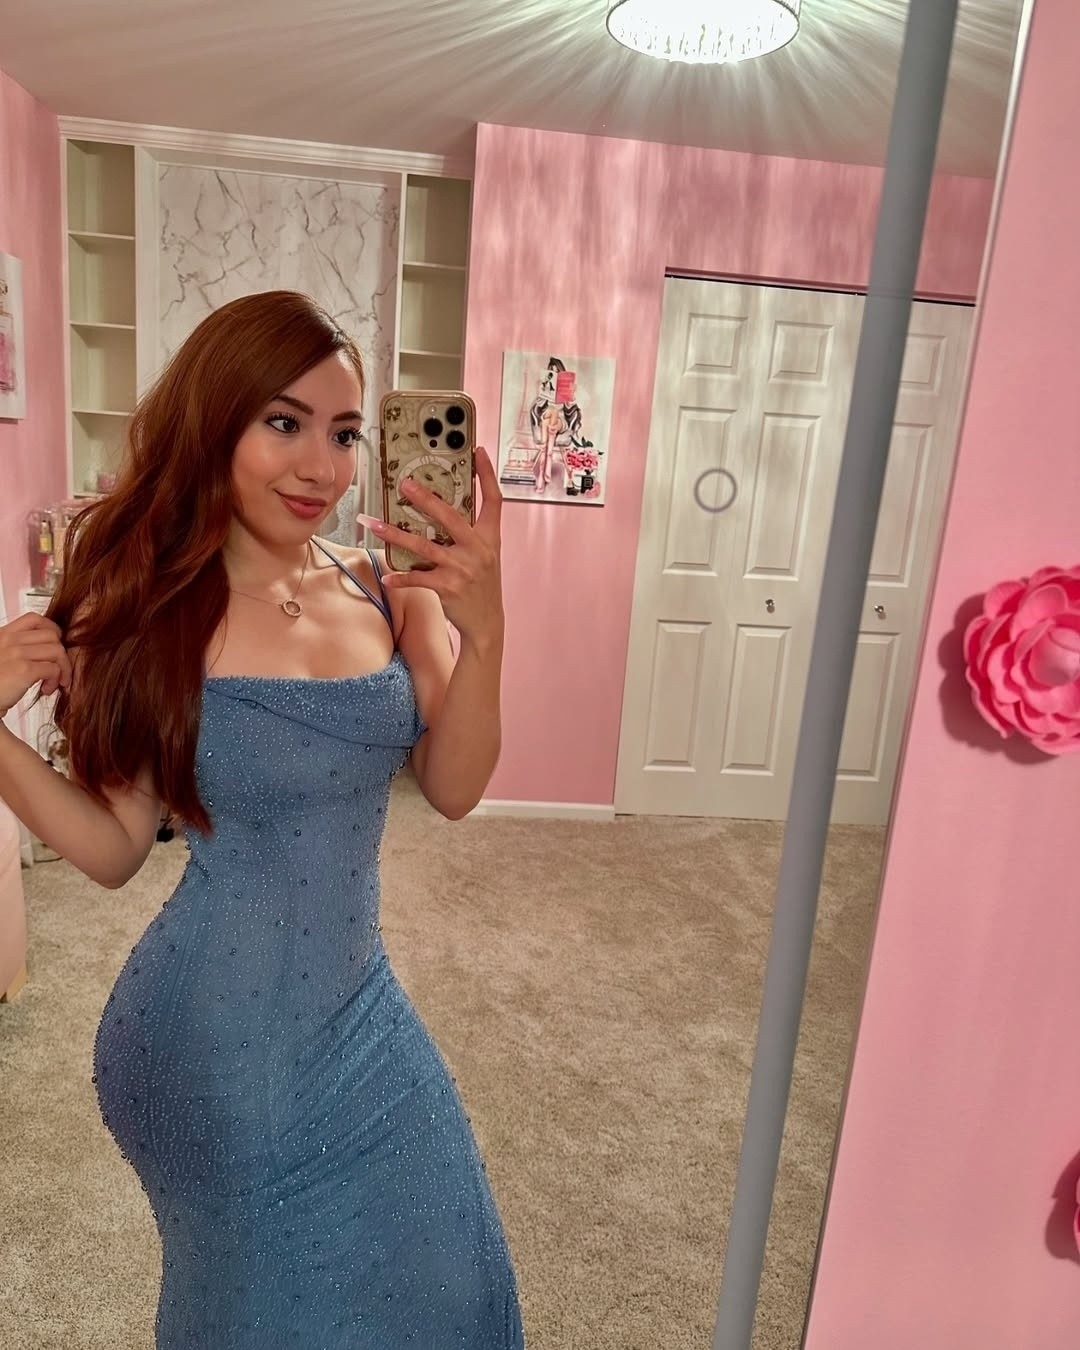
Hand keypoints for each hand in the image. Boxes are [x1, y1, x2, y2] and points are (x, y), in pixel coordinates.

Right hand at [0, 613, 72, 716]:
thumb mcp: (1, 656)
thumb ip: (18, 647)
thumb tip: (50, 646)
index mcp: (3, 634)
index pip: (35, 619)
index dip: (52, 630)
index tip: (55, 646)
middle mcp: (9, 640)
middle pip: (52, 636)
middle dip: (61, 654)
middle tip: (58, 670)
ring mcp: (16, 653)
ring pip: (57, 651)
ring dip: (62, 669)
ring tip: (52, 683)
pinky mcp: (24, 670)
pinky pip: (54, 669)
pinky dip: (56, 680)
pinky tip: (46, 689)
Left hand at [361, 446, 503, 646]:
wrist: (487, 621)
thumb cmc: (481, 584)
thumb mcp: (485, 555)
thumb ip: (469, 533)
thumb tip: (440, 510)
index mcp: (490, 537)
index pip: (494, 499)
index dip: (487, 474)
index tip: (478, 451)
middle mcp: (478, 550)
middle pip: (451, 517)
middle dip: (426, 499)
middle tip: (404, 484)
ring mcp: (463, 569)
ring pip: (424, 546)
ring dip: (395, 534)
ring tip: (373, 523)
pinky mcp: (448, 588)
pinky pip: (417, 579)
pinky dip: (400, 577)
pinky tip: (386, 575)